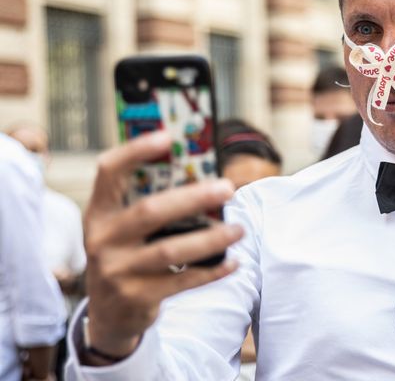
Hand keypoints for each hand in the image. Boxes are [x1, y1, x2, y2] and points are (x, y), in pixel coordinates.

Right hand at [83, 131, 242, 360]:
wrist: (110, 315)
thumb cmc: (128, 255)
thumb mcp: (124, 229)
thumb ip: (150, 204)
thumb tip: (203, 178)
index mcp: (99, 212)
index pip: (109, 172)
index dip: (135, 151)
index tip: (167, 136)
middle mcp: (102, 239)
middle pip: (151, 211)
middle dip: (194, 197)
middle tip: (228, 187)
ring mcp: (117, 271)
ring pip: (171, 251)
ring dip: (212, 238)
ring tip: (239, 229)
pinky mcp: (136, 297)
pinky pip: (183, 281)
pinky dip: (212, 271)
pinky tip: (233, 262)